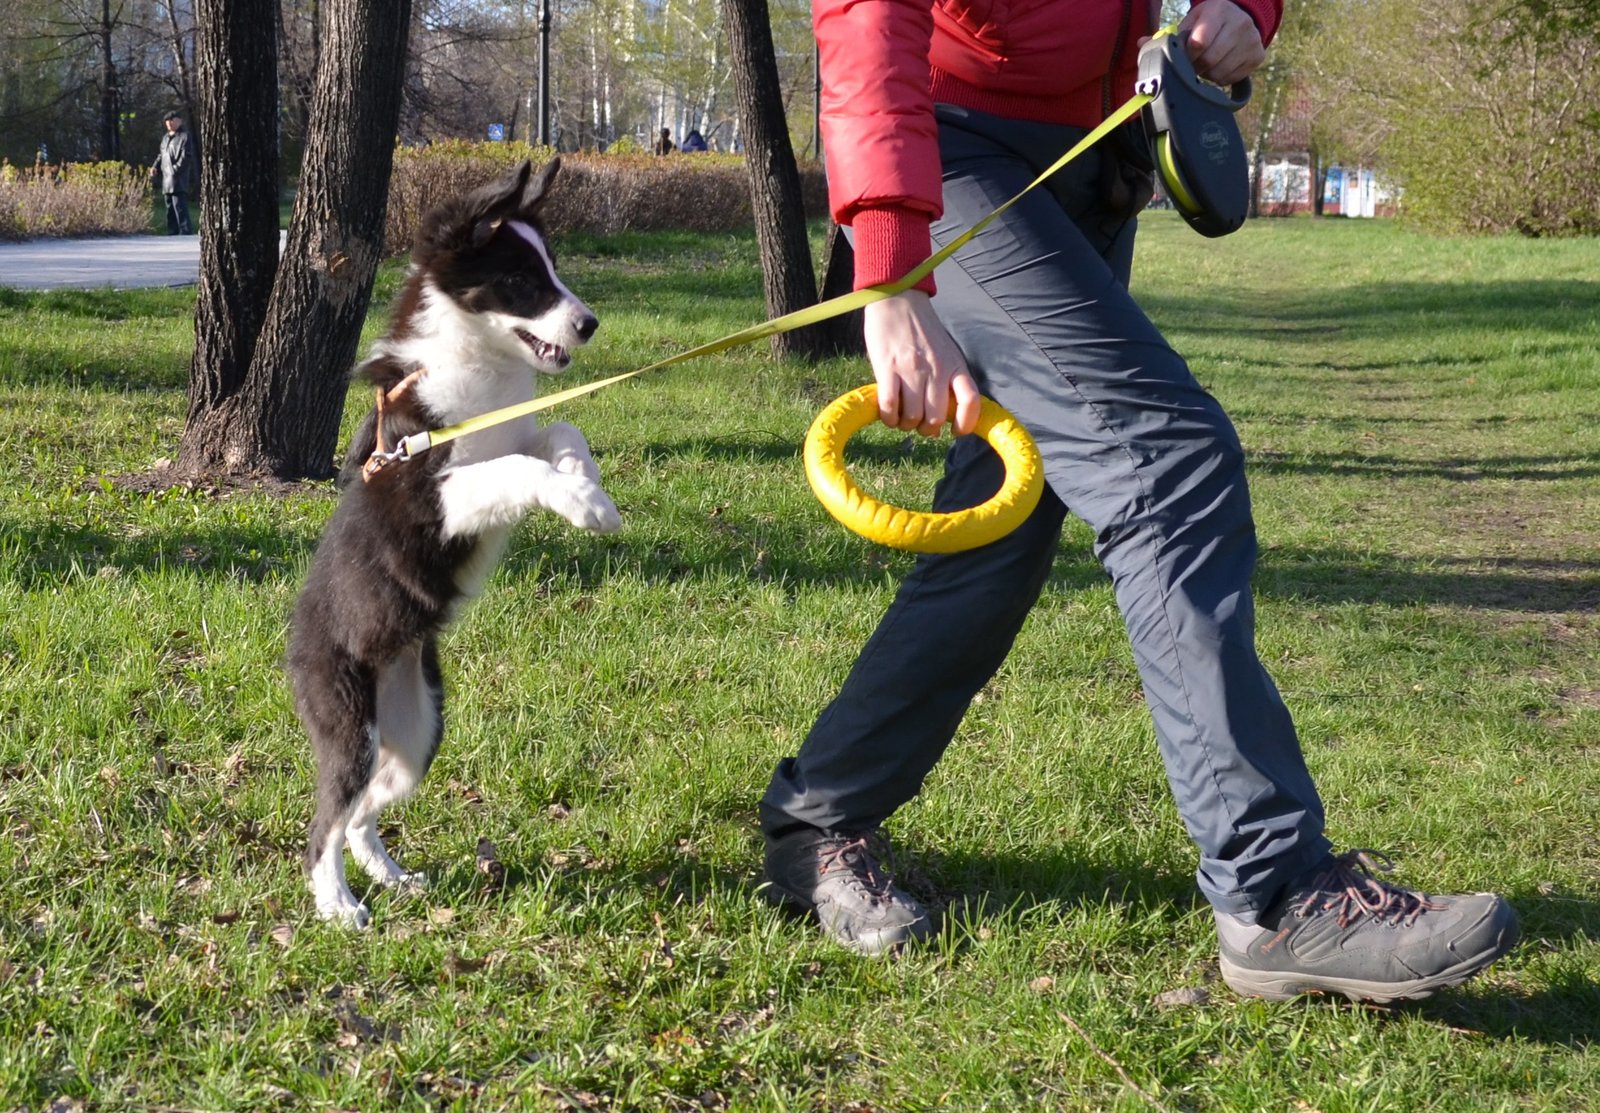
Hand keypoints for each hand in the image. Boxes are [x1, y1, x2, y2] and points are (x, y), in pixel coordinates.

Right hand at [862, 289, 981, 437]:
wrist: (898, 299)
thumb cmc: (921, 330)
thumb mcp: (944, 352)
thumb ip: (945, 382)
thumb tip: (938, 423)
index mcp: (954, 365)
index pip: (971, 401)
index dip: (966, 423)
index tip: (955, 431)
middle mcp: (936, 370)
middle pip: (936, 418)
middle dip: (925, 429)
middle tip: (916, 423)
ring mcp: (912, 370)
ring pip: (912, 417)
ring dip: (905, 424)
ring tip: (900, 418)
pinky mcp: (888, 368)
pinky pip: (889, 406)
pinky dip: (888, 417)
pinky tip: (887, 414)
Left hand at [1177, 0, 1265, 86]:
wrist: (1239, 19)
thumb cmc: (1209, 22)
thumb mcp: (1193, 20)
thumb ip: (1178, 36)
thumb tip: (1156, 49)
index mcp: (1220, 10)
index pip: (1199, 42)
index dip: (1188, 55)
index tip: (1186, 56)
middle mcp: (1240, 23)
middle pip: (1209, 60)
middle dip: (1196, 66)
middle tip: (1194, 63)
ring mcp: (1252, 40)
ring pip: (1219, 73)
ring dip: (1207, 74)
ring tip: (1208, 63)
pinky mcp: (1258, 56)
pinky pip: (1230, 79)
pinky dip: (1220, 78)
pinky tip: (1220, 65)